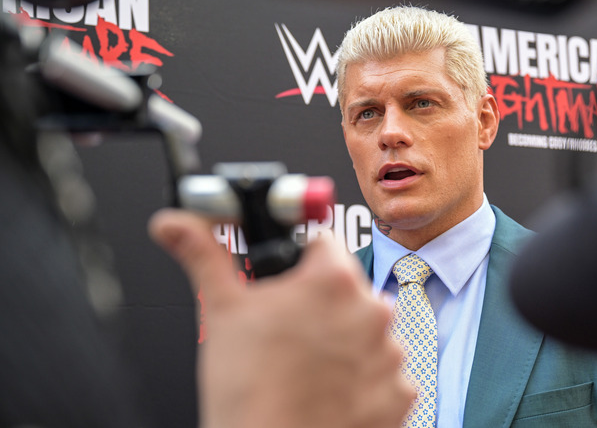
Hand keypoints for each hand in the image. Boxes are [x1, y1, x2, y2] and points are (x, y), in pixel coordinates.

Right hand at [148, 209, 414, 427]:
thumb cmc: (247, 391)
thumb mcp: (219, 311)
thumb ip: (203, 255)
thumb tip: (176, 224)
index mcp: (334, 280)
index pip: (324, 244)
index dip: (300, 260)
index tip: (289, 279)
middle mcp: (372, 312)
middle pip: (347, 290)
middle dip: (322, 305)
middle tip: (290, 333)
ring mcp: (389, 355)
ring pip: (366, 333)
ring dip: (345, 343)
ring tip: (308, 369)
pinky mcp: (398, 394)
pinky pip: (384, 375)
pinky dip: (363, 382)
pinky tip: (330, 393)